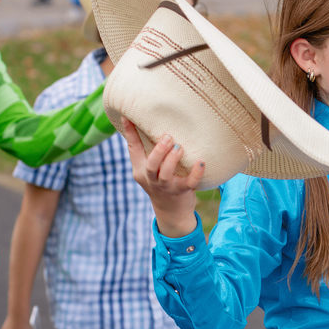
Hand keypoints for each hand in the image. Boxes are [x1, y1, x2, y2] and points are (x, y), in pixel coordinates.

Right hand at [123, 118, 203, 237]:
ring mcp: (166, 186)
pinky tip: (201, 162)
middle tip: (168, 137)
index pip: (133, 149)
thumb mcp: (149, 169)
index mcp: (141, 169)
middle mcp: (151, 178)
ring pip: (165, 174)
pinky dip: (196, 173)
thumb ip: (148, 150)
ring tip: (180, 148)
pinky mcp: (182, 191)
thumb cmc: (160, 182)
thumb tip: (150, 123)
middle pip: (151, 165)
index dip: (130, 133)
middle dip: (159, 151)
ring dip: (172, 159)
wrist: (171, 211)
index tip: (128, 117)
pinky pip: (189, 182)